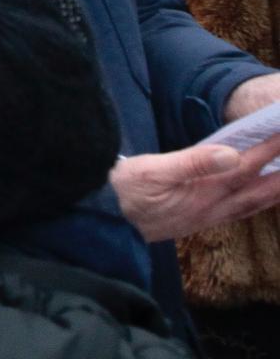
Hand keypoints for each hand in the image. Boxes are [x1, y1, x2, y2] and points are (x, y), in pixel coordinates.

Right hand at [114, 140, 279, 241]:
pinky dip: (259, 200)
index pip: (246, 166)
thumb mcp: (152, 171)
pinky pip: (242, 210)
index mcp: (205, 191)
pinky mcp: (201, 220)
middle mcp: (214, 206)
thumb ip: (192, 163)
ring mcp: (210, 216)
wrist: (108, 223)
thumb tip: (231, 153)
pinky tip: (260, 196)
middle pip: (259, 188)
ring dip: (276, 188)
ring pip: (254, 202)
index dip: (269, 149)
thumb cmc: (126, 191)